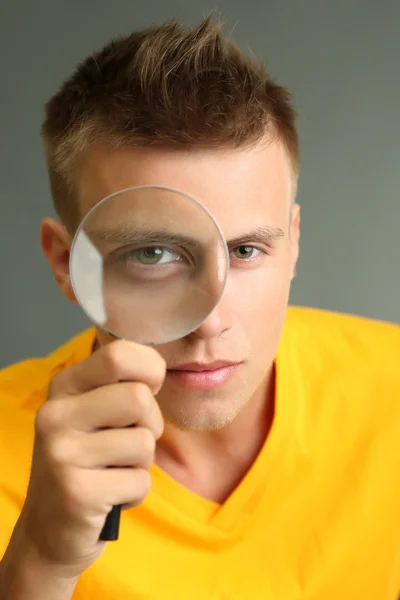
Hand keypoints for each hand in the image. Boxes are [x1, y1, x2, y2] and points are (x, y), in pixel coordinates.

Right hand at [15, 339, 164, 577]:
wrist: (50, 529)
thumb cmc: (88, 461)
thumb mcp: (92, 412)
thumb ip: (119, 384)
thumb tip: (160, 368)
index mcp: (64, 386)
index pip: (120, 354)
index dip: (150, 370)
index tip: (147, 390)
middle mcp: (56, 414)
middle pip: (139, 398)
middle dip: (150, 424)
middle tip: (129, 443)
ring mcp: (62, 453)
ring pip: (145, 442)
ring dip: (142, 463)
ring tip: (114, 472)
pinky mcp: (76, 492)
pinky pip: (140, 481)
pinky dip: (135, 492)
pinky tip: (109, 496)